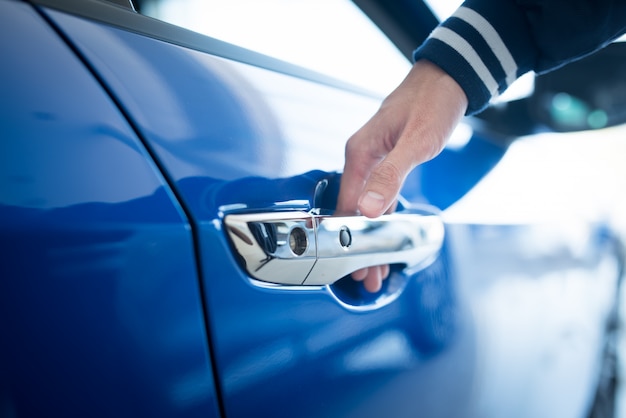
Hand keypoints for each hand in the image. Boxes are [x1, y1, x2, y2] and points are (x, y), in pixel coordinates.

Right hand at [336, 60, 466, 291]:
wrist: (446, 79)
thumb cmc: (432, 103)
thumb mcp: (415, 142)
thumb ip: (390, 175)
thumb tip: (367, 210)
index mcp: (359, 154)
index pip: (345, 205)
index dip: (348, 238)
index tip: (353, 266)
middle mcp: (361, 158)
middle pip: (353, 211)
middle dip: (359, 246)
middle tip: (367, 278)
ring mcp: (373, 160)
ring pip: (365, 207)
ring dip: (370, 236)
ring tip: (376, 267)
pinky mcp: (387, 161)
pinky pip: (377, 197)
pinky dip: (380, 219)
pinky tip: (383, 234)